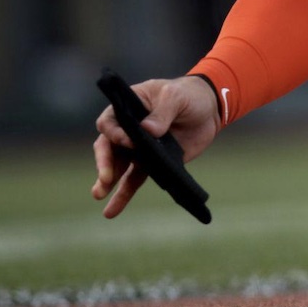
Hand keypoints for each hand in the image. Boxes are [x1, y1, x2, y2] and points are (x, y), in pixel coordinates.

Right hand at [92, 75, 218, 217]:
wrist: (208, 111)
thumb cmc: (188, 96)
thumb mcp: (176, 96)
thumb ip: (163, 112)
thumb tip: (148, 130)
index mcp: (128, 107)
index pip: (110, 121)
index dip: (114, 132)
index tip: (126, 141)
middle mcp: (127, 129)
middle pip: (108, 147)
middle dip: (104, 163)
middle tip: (106, 177)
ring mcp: (137, 148)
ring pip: (117, 167)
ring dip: (107, 182)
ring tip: (98, 195)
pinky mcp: (151, 163)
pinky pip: (133, 181)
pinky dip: (123, 195)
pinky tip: (112, 210)